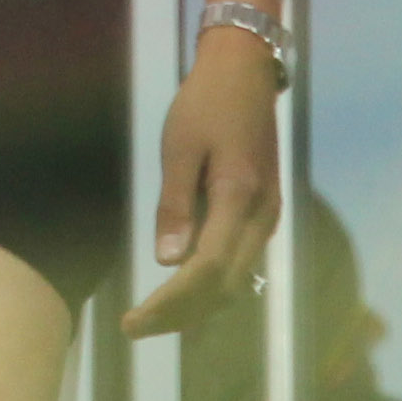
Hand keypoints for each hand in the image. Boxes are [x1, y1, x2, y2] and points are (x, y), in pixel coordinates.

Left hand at [122, 23, 281, 337]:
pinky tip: (184, 292)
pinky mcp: (262, 213)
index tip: (134, 322)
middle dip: (182, 314)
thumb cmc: (205, 103)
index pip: (206, 271)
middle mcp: (262, 219)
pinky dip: (212, 285)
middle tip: (136, 328)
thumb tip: (167, 261)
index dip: (170, 303)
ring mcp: (267, 218)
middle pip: (225, 287)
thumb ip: (176, 204)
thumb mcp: (180, 146)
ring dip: (198, 305)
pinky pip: (240, 263)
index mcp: (239, 200)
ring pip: (236, 281)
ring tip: (154, 319)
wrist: (245, 73)